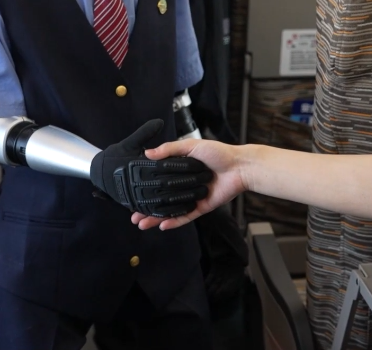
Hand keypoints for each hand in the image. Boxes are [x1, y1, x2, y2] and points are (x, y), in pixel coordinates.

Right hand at [130, 139, 244, 231]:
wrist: (240, 166)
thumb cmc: (219, 153)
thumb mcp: (191, 146)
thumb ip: (169, 149)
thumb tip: (147, 153)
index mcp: (181, 171)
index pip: (158, 182)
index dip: (145, 188)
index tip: (131, 194)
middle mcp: (184, 185)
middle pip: (162, 200)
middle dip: (147, 208)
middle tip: (133, 215)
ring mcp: (192, 197)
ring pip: (171, 211)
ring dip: (156, 218)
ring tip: (142, 223)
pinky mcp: (202, 207)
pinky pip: (186, 217)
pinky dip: (174, 222)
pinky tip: (162, 225)